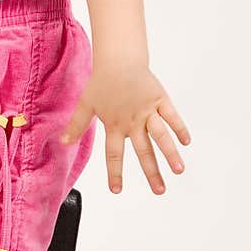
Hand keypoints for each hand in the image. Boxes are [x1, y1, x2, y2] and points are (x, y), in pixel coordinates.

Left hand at [60, 60, 190, 194]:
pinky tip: (187, 142)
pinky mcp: (160, 99)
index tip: (117, 190)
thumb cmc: (102, 82)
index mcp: (114, 125)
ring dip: (170, 153)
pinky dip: (180, 128)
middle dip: (152, 172)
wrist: (118, 59)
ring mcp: (148, 111)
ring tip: (179, 170)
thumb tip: (63, 142)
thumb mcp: (86, 104)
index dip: (114, 172)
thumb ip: (77, 125)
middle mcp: (132, 121)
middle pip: (143, 151)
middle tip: (159, 191)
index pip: (114, 154)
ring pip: (161, 135)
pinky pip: (172, 115)